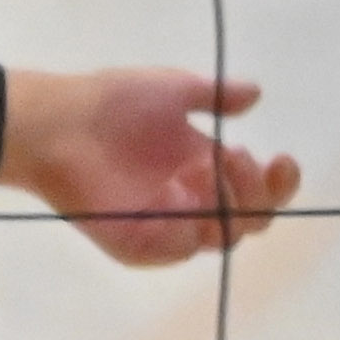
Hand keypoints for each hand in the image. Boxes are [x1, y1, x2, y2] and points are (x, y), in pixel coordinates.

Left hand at [0, 63, 300, 266]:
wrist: (58, 122)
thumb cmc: (111, 103)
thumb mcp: (171, 88)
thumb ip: (214, 95)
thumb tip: (256, 93)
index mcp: (206, 167)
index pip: (259, 190)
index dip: (279, 181)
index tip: (281, 158)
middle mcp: (193, 201)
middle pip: (251, 219)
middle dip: (255, 190)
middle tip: (233, 158)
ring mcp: (167, 226)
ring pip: (222, 237)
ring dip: (224, 203)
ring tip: (196, 169)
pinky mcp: (138, 245)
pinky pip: (178, 250)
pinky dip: (186, 229)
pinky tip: (177, 199)